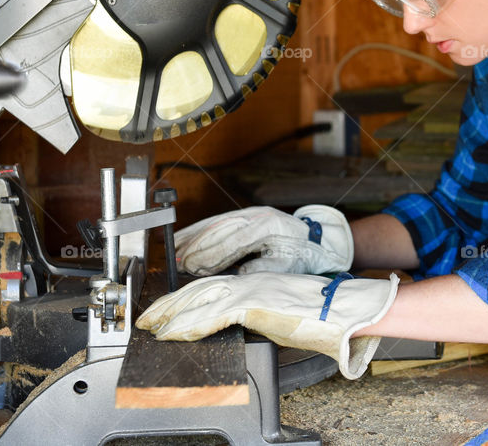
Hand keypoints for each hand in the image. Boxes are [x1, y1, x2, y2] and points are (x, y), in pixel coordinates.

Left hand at [136, 271, 399, 378]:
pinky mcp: (254, 305)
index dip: (184, 296)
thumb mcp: (282, 310)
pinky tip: (175, 333)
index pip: (211, 286)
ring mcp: (251, 291)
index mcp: (255, 282)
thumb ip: (257, 313)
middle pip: (199, 289)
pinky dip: (191, 325)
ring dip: (172, 314)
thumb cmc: (319, 313)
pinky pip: (214, 315)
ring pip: (201, 299)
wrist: (342, 307)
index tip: (165, 308)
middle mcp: (249, 282)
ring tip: (153, 327)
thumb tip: (238, 325)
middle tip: (146, 317)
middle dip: (169, 304)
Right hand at [174, 205, 353, 275]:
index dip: (210, 255)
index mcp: (267, 227)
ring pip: (215, 223)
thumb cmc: (301, 253)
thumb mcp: (287, 265)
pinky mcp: (245, 214)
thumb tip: (238, 275)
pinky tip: (185, 236)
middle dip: (196, 247)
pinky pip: (218, 221)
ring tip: (174, 249)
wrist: (313, 237)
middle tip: (178, 263)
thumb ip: (263, 269)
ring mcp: (249, 212)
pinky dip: (199, 229)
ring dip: (193, 236)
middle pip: (220, 230)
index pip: (233, 242)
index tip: (193, 267)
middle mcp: (256, 216)